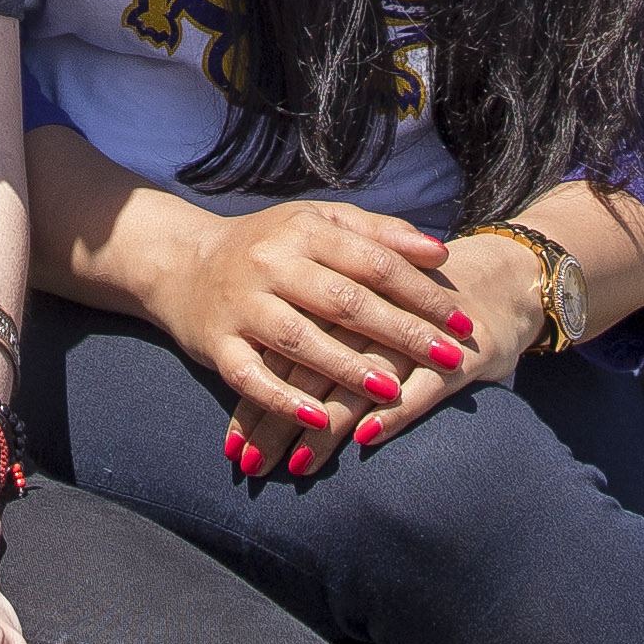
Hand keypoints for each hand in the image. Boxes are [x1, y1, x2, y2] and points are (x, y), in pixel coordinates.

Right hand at [158, 199, 467, 481]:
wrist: (181, 261)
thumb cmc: (268, 245)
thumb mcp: (318, 223)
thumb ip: (378, 234)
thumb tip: (439, 253)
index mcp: (304, 231)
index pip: (374, 261)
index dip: (421, 292)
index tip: (462, 319)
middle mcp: (272, 264)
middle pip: (345, 301)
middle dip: (402, 331)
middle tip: (450, 358)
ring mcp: (242, 305)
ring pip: (300, 339)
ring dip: (348, 367)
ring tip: (394, 391)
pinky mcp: (216, 344)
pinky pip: (250, 376)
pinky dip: (283, 400)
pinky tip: (319, 420)